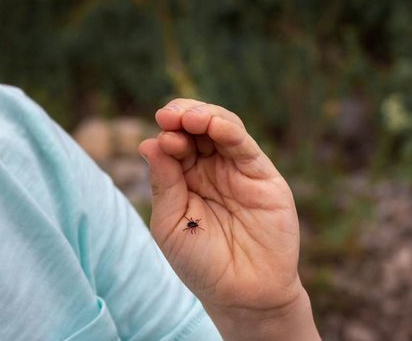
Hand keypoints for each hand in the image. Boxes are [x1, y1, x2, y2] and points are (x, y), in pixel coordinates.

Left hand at [138, 99, 305, 320]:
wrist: (243, 295)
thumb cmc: (201, 263)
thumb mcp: (170, 224)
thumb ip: (164, 184)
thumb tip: (148, 143)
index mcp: (183, 178)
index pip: (174, 142)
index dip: (166, 132)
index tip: (160, 136)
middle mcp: (210, 169)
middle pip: (196, 127)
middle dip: (181, 115)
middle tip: (168, 116)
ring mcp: (236, 170)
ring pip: (222, 127)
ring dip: (204, 115)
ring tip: (188, 117)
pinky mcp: (262, 176)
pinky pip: (245, 146)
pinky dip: (229, 130)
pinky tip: (214, 125)